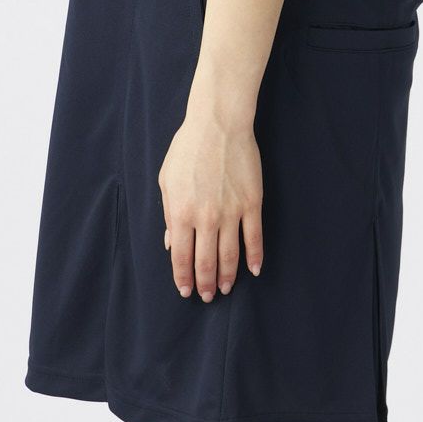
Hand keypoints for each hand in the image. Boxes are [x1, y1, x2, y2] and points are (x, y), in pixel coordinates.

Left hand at [158, 100, 263, 301]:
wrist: (218, 124)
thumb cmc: (188, 148)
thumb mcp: (167, 180)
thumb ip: (170, 214)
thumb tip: (171, 243)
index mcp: (181, 212)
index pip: (181, 256)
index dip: (183, 278)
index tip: (185, 291)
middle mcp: (206, 217)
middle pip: (206, 261)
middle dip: (205, 283)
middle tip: (207, 296)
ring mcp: (231, 211)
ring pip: (230, 255)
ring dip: (227, 276)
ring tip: (225, 288)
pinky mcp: (252, 203)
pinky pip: (254, 237)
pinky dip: (255, 257)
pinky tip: (254, 270)